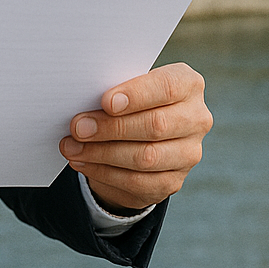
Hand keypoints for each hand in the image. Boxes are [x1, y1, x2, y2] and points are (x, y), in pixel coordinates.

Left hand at [59, 63, 211, 211]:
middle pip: (155, 125)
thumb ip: (116, 93)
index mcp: (189, 85)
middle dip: (111, 127)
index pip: (167, 87)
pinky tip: (83, 162)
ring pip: (145, 157)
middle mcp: (196, 119)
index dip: (136, 95)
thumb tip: (84, 110)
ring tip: (72, 146)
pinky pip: (137, 182)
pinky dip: (104, 173)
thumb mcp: (128, 87)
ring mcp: (188, 153)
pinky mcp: (173, 181)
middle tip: (78, 127)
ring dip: (102, 153)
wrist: (143, 132)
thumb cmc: (131, 100)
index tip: (105, 102)